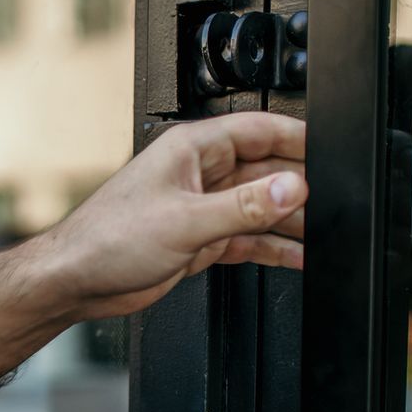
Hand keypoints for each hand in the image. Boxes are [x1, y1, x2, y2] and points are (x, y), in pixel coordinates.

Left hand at [30, 112, 306, 321]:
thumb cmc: (107, 239)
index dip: (298, 140)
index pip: (260, 130)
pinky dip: (273, 247)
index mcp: (192, 148)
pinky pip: (248, 237)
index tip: (331, 154)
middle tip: (335, 205)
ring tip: (325, 235)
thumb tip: (292, 187)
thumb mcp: (185, 220)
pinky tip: (297, 257)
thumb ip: (244, 205)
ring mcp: (201, 207)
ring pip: (261, 207)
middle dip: (300, 186)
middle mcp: (200, 173)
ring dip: (291, 221)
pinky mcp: (201, 239)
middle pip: (267, 170)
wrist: (76, 281)